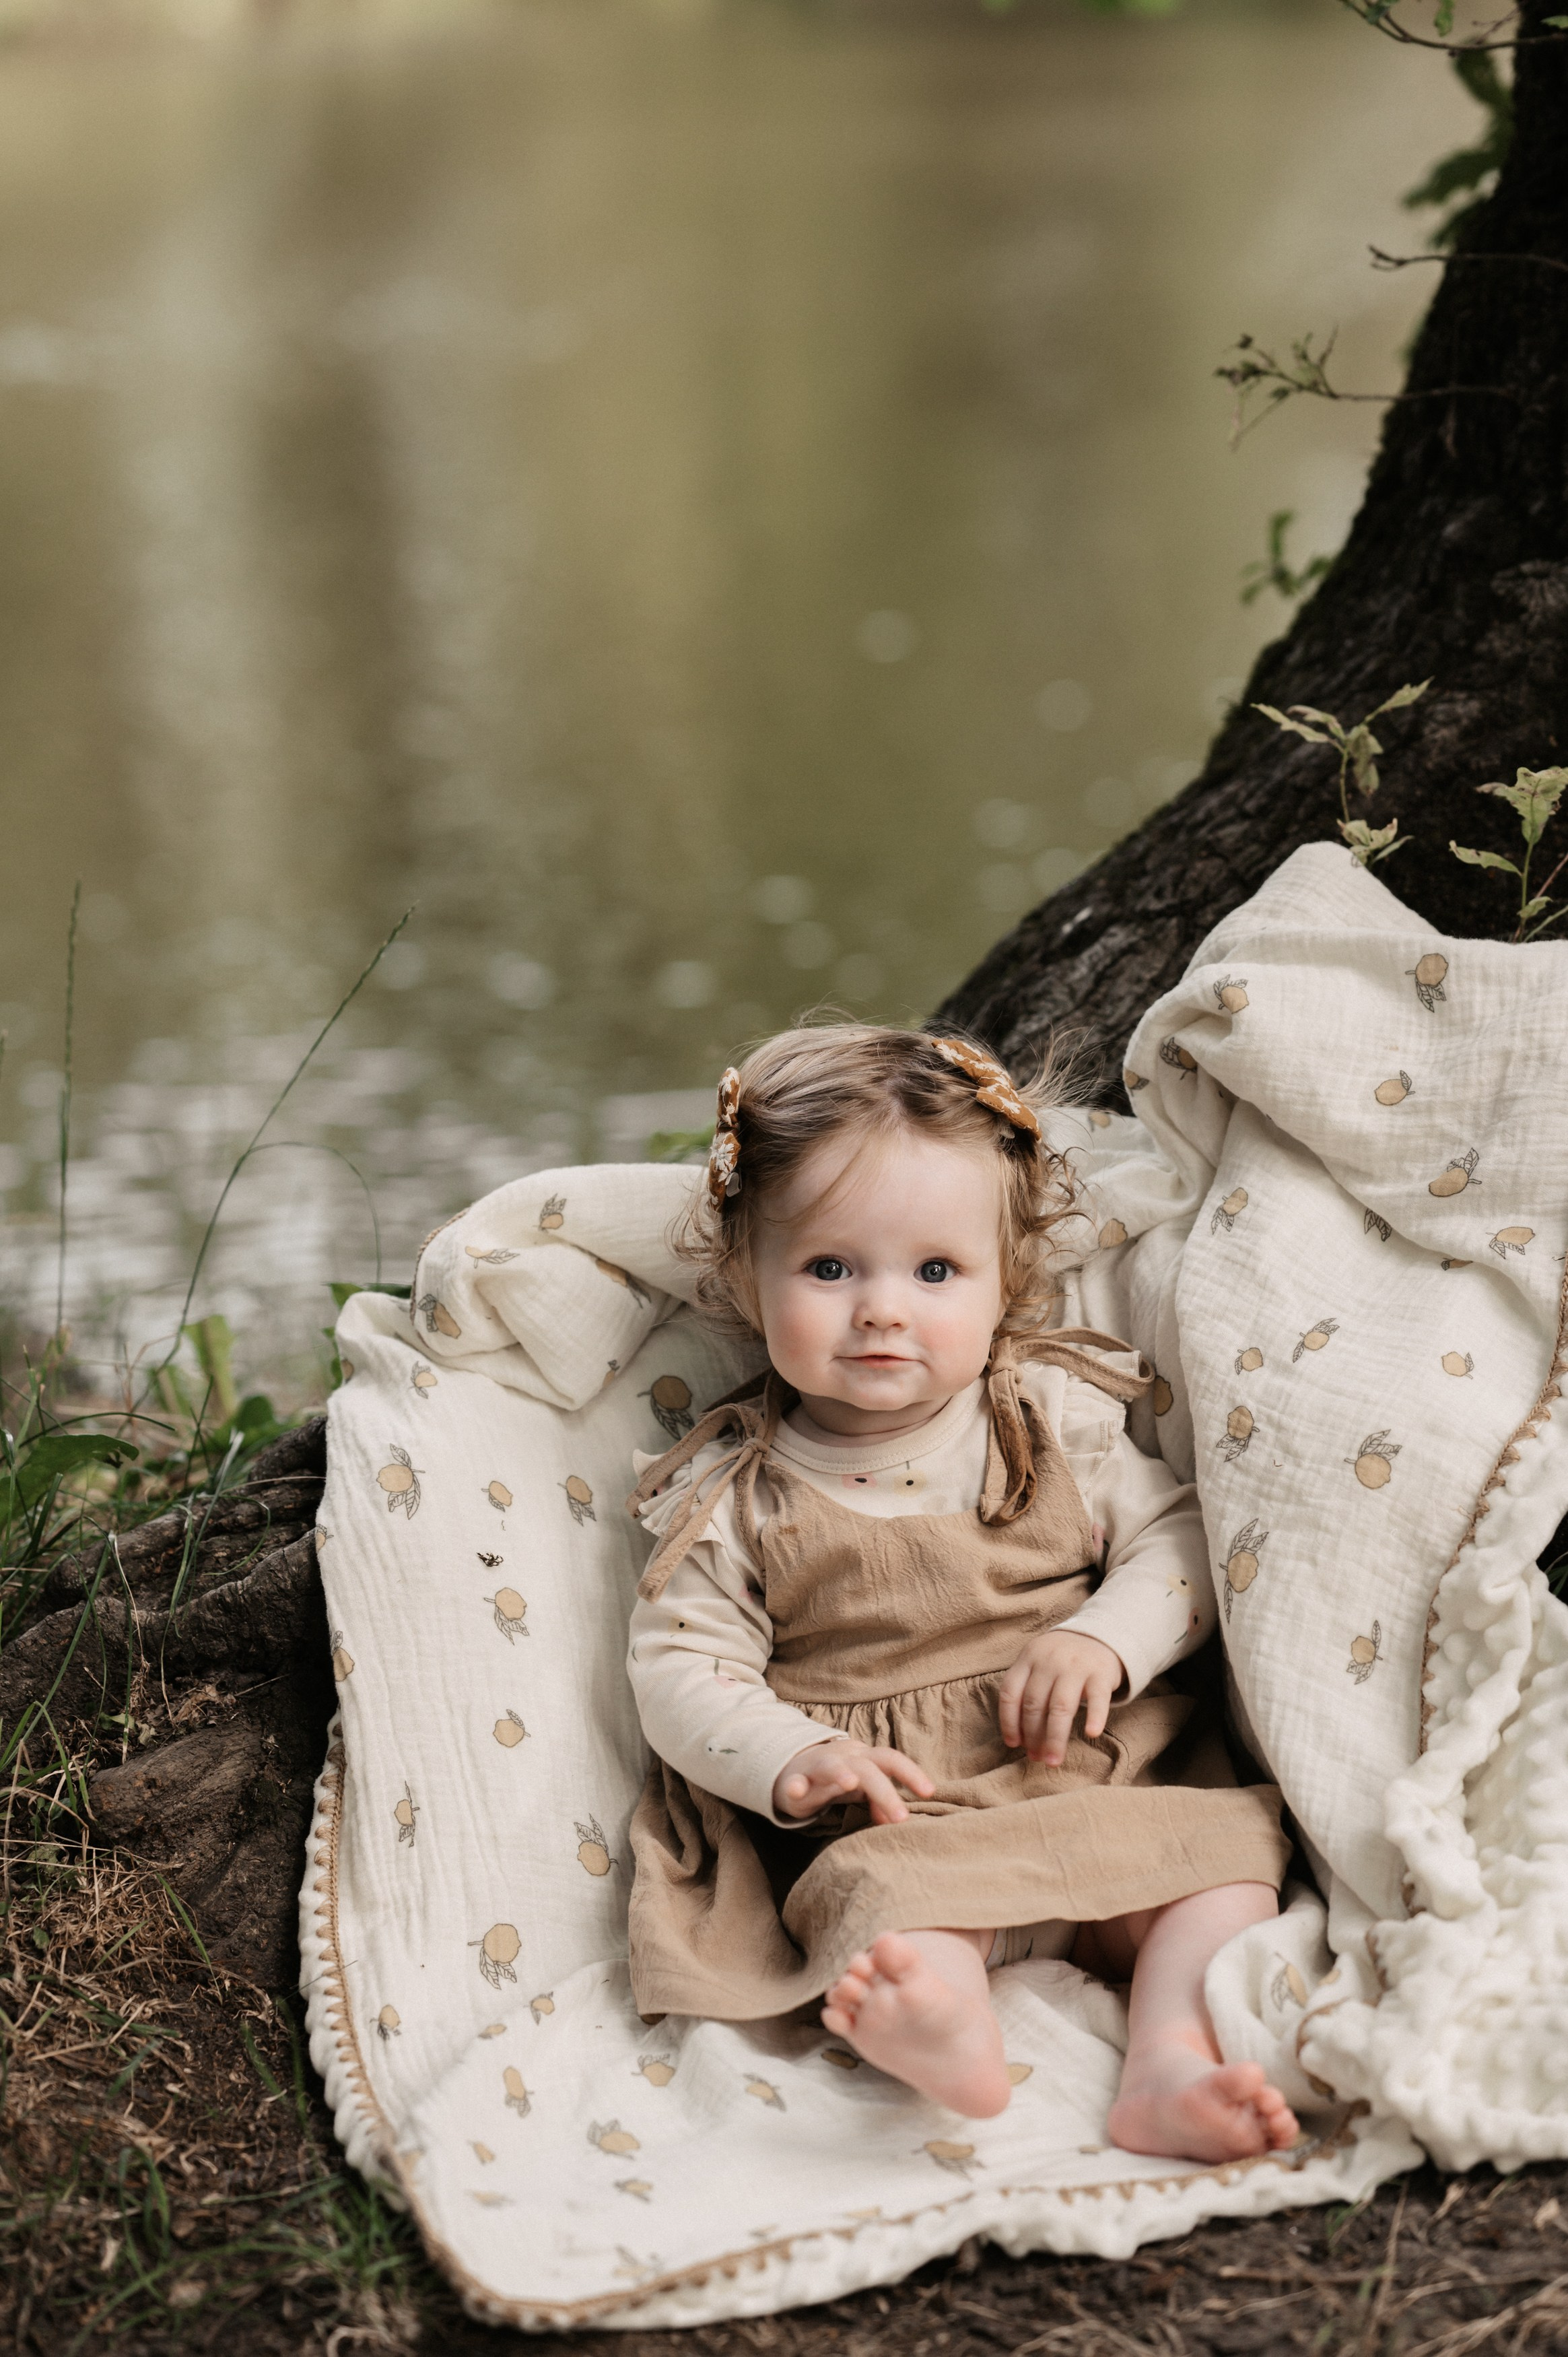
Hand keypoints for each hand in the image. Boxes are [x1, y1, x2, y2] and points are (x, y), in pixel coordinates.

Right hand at [772, 1740, 934, 1824]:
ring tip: (850, 1783)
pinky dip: (794, 1785)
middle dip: (885, 1791)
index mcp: (863, 1759)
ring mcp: (817, 1767)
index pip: (891, 1760)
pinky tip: (795, 1790)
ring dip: (841, 1772)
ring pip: (830, 1766)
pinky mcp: (793, 1780)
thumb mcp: (860, 1788)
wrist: (791, 1767)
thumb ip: (878, 1801)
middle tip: (901, 1817)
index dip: (911, 1773)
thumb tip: (896, 1820)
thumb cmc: (834, 1779)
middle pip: (867, 1768)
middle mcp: (842, 1758)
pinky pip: (793, 1781)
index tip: (929, 1792)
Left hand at [998, 1630, 1124, 1765]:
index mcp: (1028, 1658)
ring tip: (1053, 1760)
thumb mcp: (1037, 1663)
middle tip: (1036, 1758)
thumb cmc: (1061, 1659)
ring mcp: (1076, 1666)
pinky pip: (1097, 1698)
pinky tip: (1091, 1734)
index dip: (1009, 1721)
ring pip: (1060, 1707)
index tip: (1014, 1744)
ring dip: (1055, 1738)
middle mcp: (1049, 1661)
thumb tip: (1020, 1739)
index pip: (1010, 1693)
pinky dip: (1094, 1716)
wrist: (1098, 1634)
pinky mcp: (1101, 1673)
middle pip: (1034, 1704)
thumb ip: (1026, 1691)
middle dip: (1033, 1736)